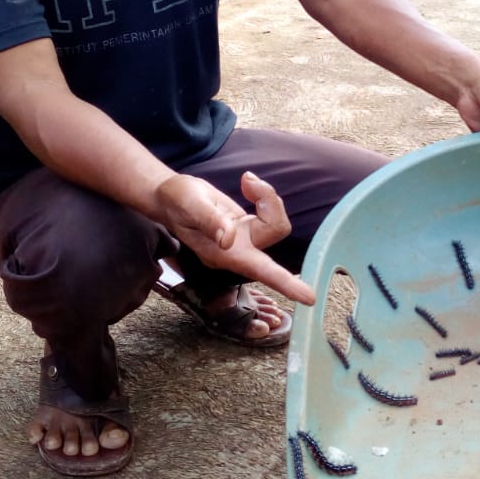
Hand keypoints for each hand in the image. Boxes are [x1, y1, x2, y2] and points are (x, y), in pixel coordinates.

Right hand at [155, 171, 315, 304]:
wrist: (170, 196)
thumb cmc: (176, 201)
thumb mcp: (188, 204)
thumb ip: (209, 220)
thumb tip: (228, 238)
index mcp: (224, 254)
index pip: (261, 271)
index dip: (286, 283)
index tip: (309, 298)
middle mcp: (238, 251)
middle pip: (275, 230)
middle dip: (269, 202)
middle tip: (248, 181)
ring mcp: (245, 240)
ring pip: (275, 220)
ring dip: (266, 196)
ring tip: (246, 181)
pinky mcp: (249, 227)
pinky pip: (270, 211)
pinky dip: (263, 194)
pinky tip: (247, 183)